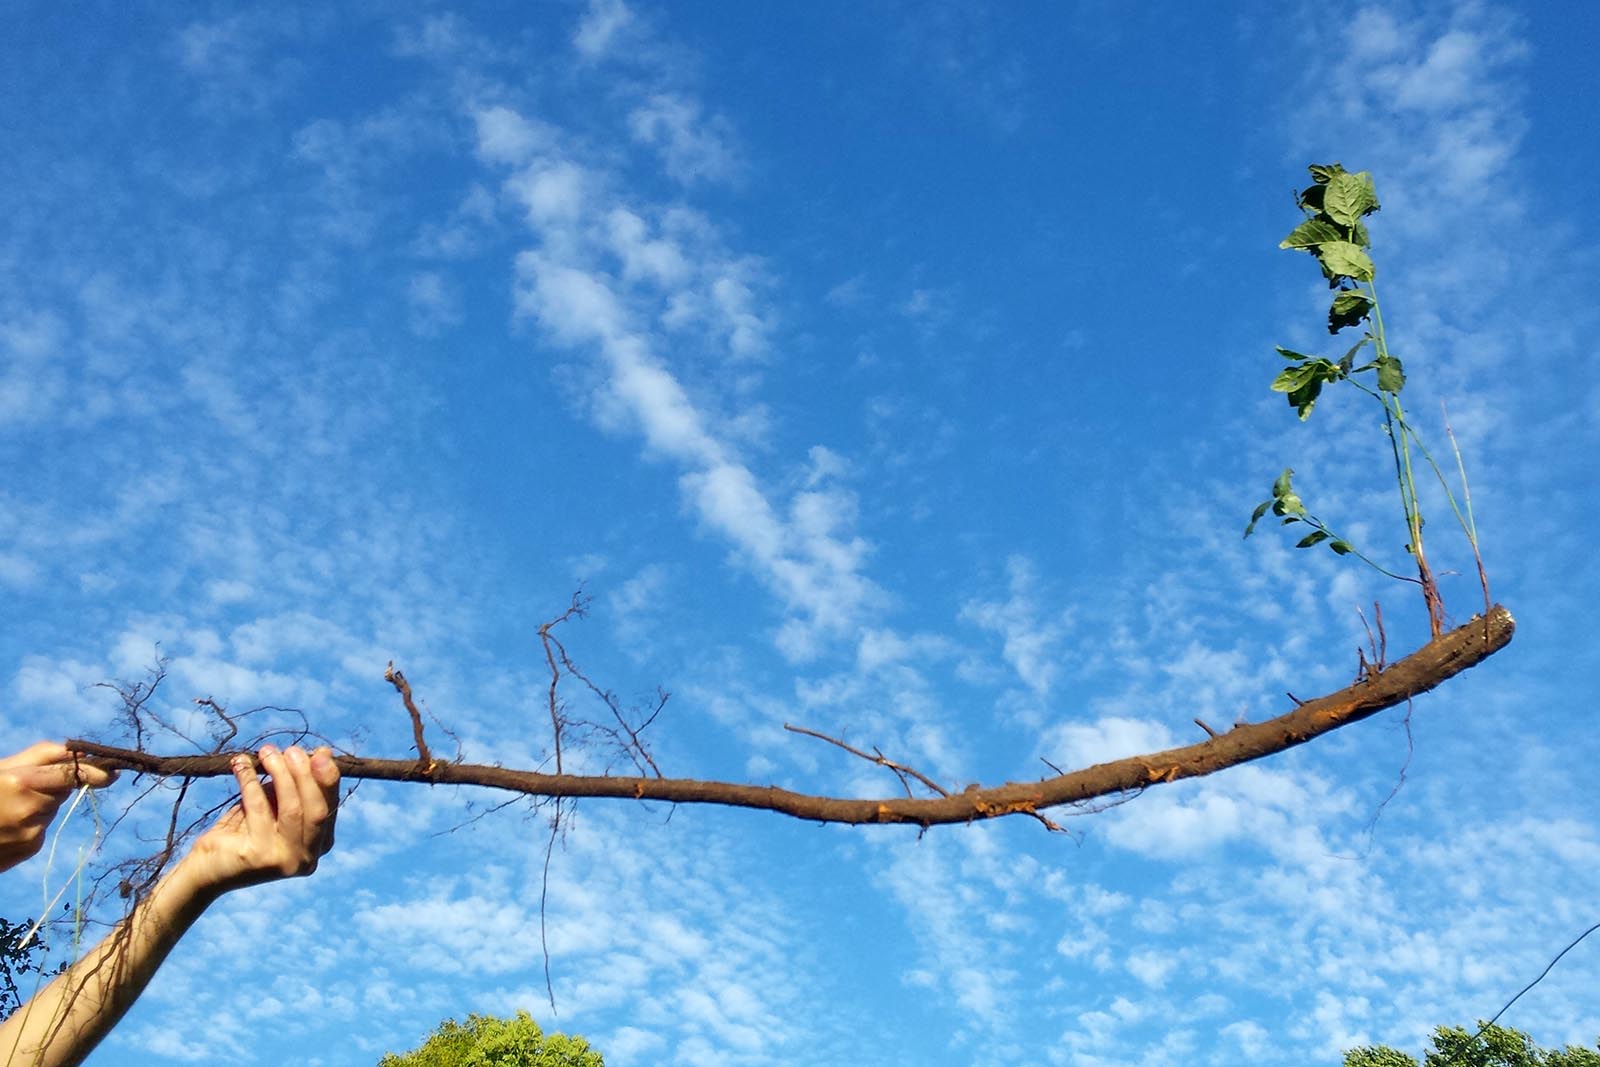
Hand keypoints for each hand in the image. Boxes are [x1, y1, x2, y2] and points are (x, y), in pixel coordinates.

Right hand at [0, 742, 116, 871]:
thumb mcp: (2, 767)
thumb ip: (41, 755)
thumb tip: (79, 752)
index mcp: (21, 783)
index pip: (73, 774)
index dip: (95, 772)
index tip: (112, 772)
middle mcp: (30, 810)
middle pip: (63, 791)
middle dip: (53, 786)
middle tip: (23, 786)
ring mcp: (31, 833)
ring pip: (52, 810)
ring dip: (40, 805)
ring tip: (8, 806)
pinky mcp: (30, 848)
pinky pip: (42, 828)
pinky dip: (31, 823)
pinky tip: (6, 824)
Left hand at [179, 744, 339, 895]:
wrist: (206, 867)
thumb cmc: (244, 830)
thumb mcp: (276, 805)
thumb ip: (297, 785)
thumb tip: (322, 752)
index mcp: (320, 845)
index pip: (330, 807)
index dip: (328, 779)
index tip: (321, 753)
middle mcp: (308, 857)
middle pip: (317, 810)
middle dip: (307, 776)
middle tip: (292, 750)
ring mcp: (285, 860)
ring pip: (291, 809)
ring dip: (280, 773)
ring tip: (267, 752)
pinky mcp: (258, 857)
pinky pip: (258, 809)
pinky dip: (251, 781)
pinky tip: (241, 765)